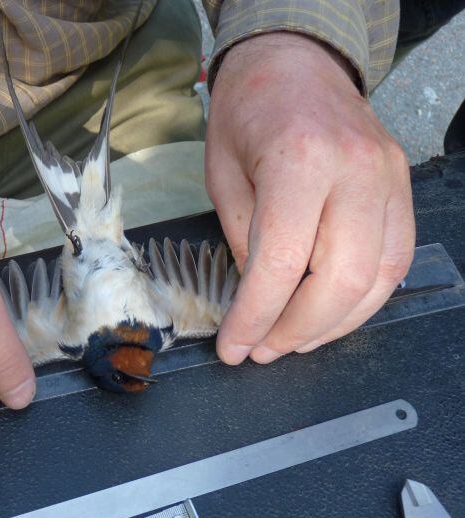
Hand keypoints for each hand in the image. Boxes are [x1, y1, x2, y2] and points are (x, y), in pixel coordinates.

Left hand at [205, 32, 414, 364]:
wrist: (294, 63)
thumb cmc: (249, 112)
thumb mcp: (222, 177)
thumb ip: (244, 240)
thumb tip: (259, 299)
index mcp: (299, 160)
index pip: (281, 262)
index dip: (255, 316)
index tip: (234, 346)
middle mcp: (355, 169)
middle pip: (340, 280)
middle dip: (295, 330)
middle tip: (262, 349)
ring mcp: (388, 178)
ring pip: (377, 280)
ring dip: (331, 325)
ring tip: (291, 339)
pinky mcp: (401, 188)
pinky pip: (395, 261)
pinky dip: (363, 300)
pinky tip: (329, 314)